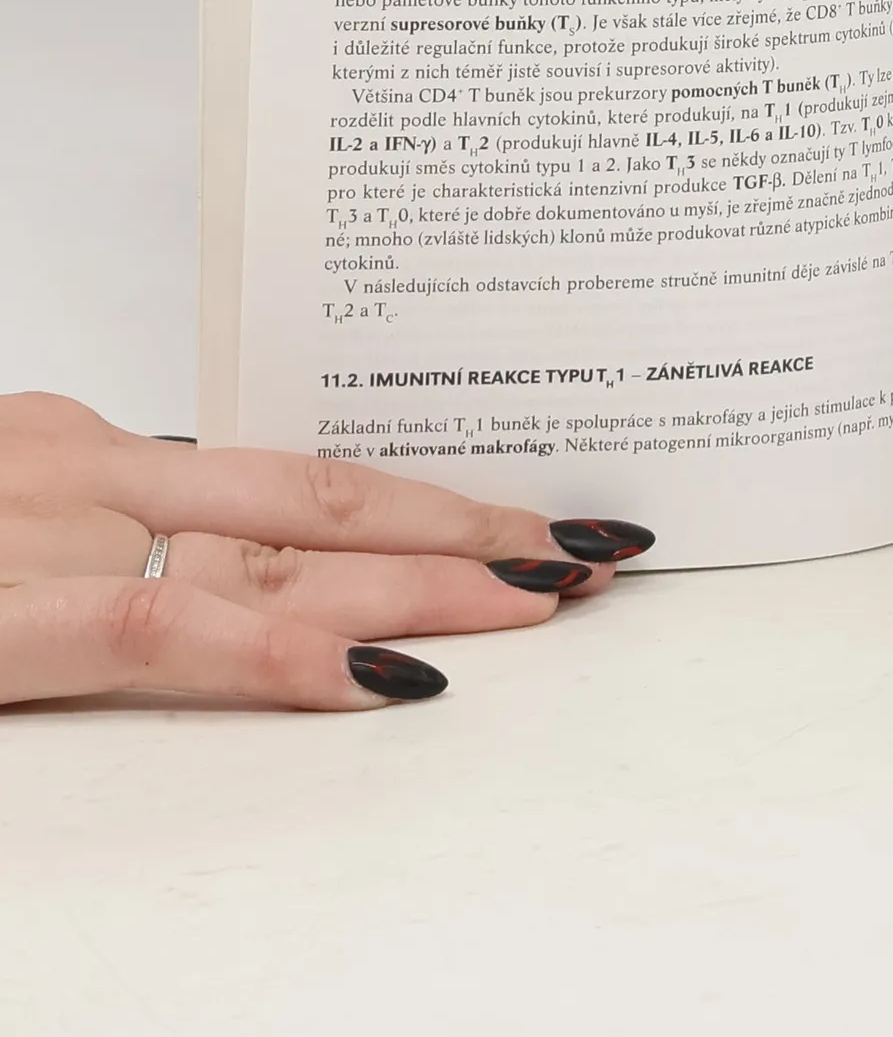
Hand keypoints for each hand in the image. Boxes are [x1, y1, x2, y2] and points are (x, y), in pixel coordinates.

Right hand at [0, 391, 653, 710]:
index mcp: (81, 452)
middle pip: (318, 506)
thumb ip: (104, 544)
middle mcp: (77, 469)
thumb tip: (226, 577)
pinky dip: (279, 659)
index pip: (293, 480)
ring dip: (424, 578)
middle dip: (466, 528)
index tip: (527, 523)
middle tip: (594, 546)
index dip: (421, 504)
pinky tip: (389, 679)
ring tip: (550, 595)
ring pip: (273, 556)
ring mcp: (34, 527)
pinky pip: (156, 633)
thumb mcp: (7, 515)